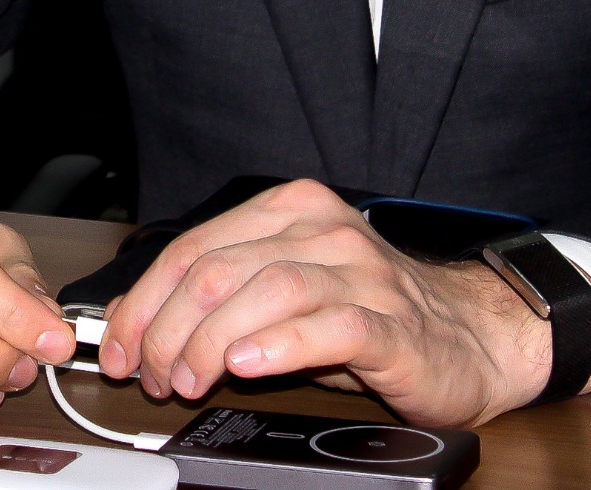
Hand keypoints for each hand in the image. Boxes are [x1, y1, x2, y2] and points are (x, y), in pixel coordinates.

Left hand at [97, 179, 590, 427]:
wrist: (472, 337)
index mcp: (290, 210)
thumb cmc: (373, 316)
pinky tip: (247, 364)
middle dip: (167, 330)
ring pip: (262, 293)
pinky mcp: (390, 323)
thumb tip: (132, 320)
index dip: (144, 302)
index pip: (193, 248)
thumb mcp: (285, 296)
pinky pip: (326, 325)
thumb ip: (218, 297)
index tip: (118, 347)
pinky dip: (276, 345)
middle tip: (153, 376)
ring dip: (209, 343)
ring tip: (189, 380)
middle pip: (217, 271)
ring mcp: (360, 273)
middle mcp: (324, 231)